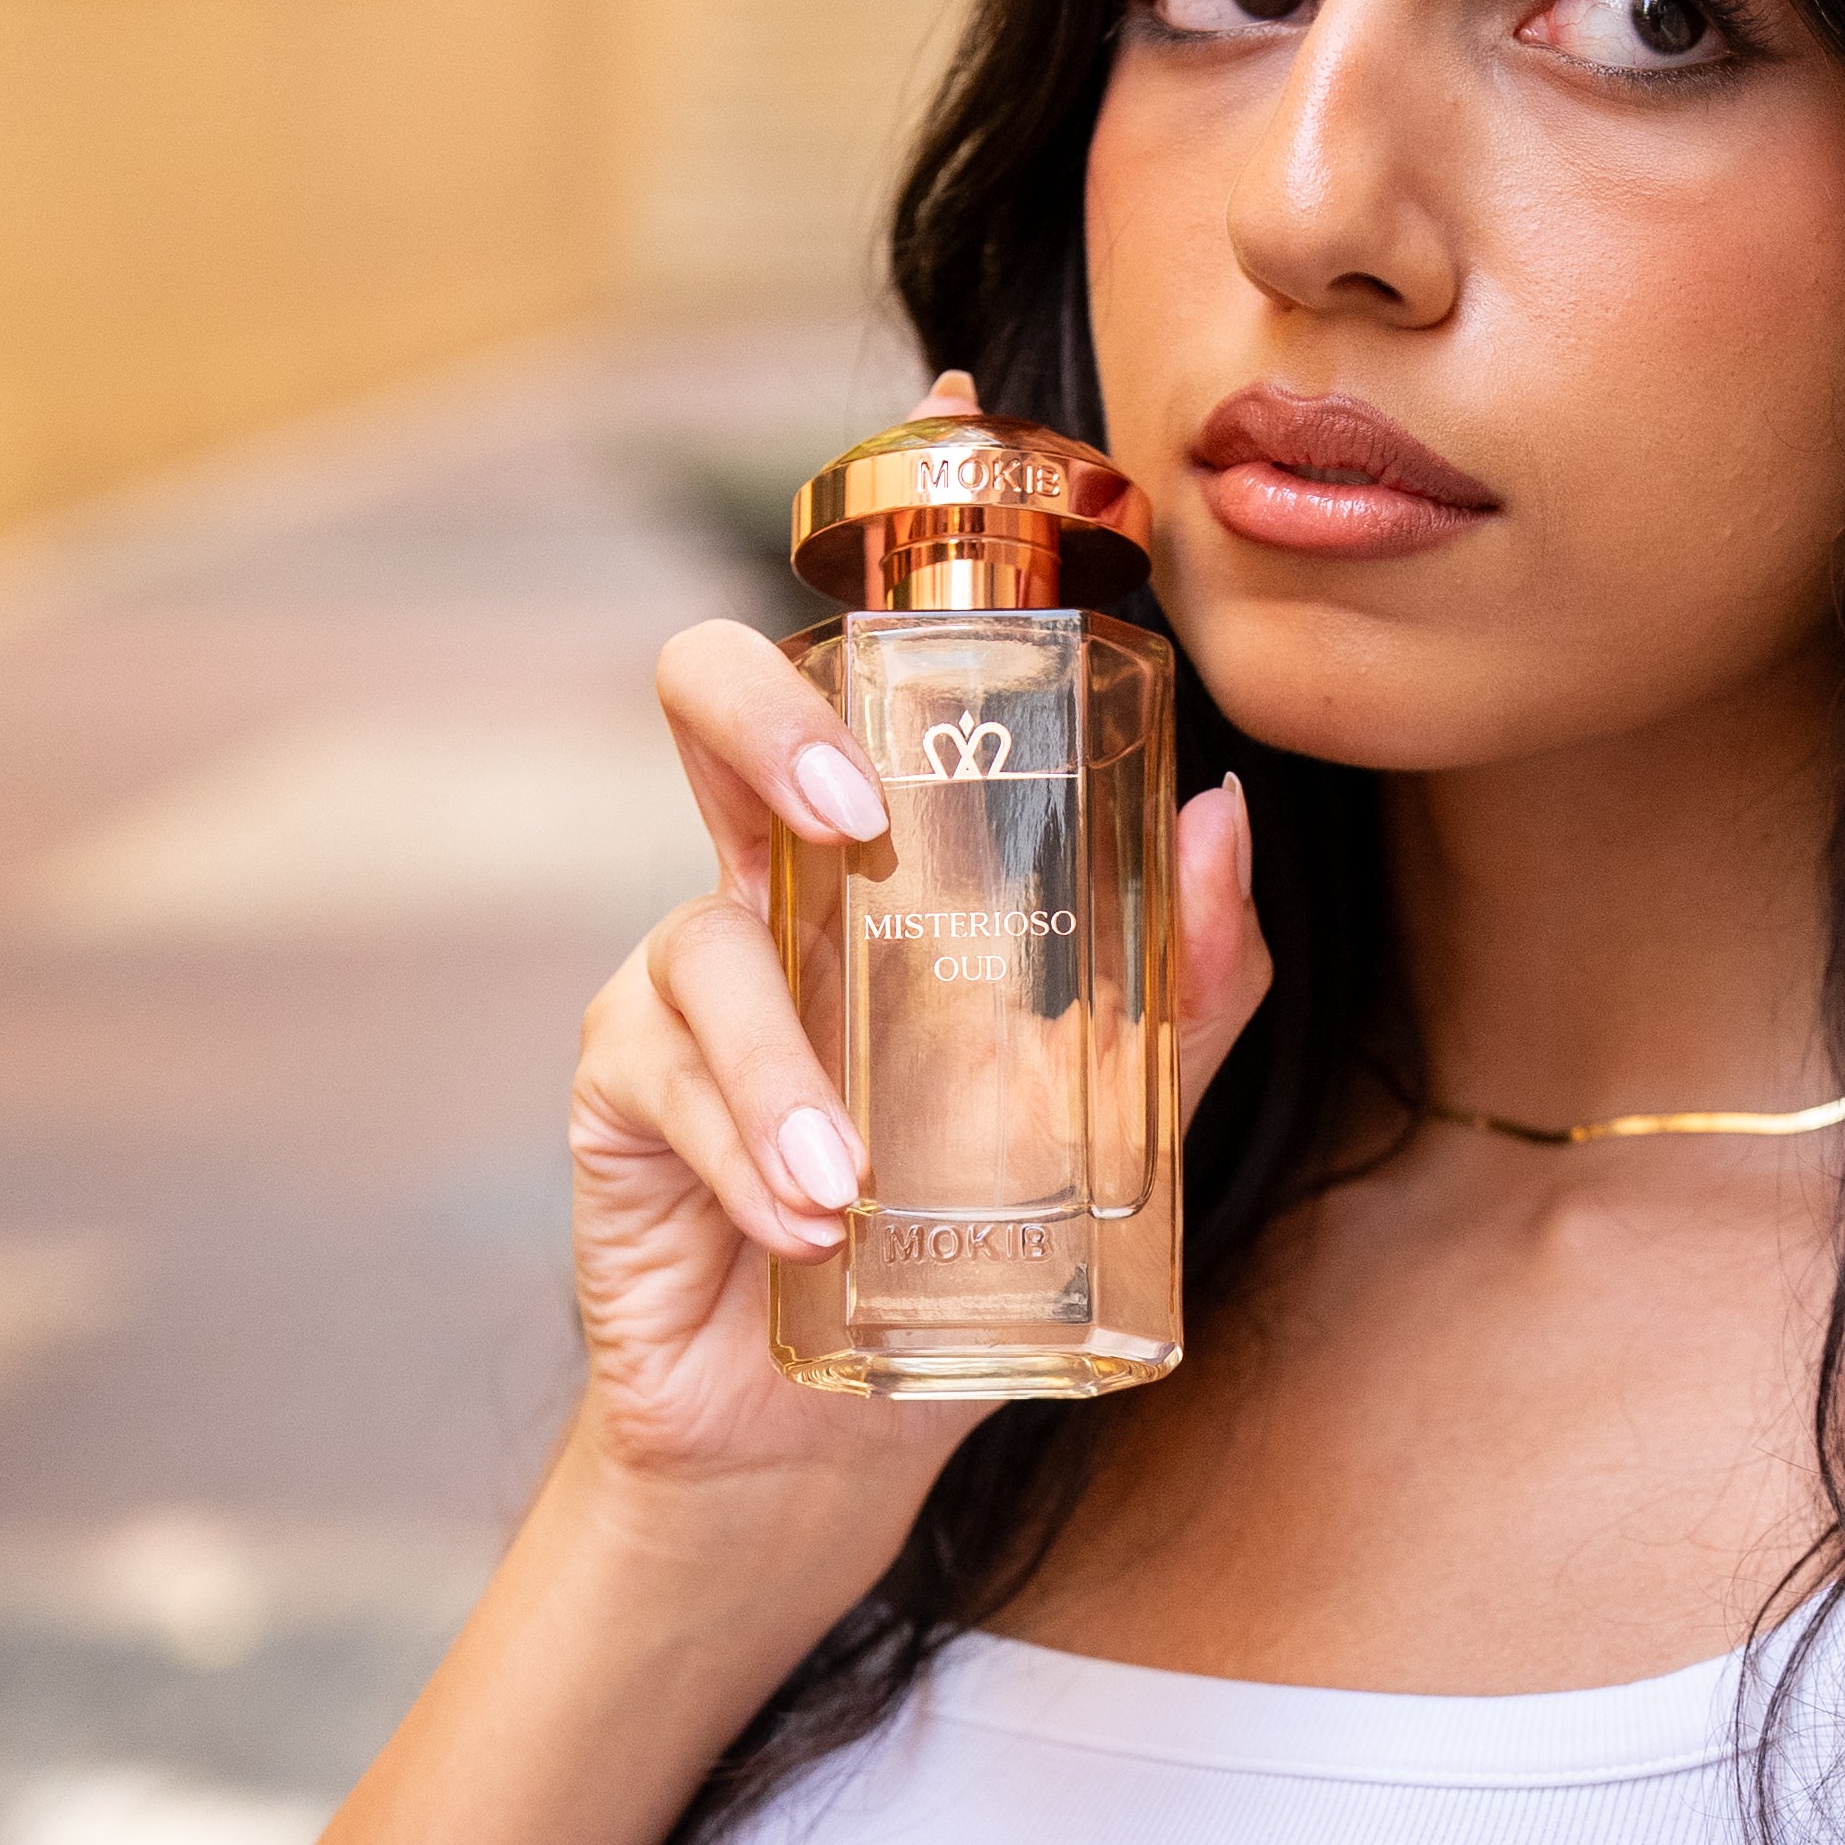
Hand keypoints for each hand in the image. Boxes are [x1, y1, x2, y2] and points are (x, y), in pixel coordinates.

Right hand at [567, 420, 1270, 1505]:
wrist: (823, 1432)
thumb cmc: (956, 1244)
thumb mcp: (1106, 1119)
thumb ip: (1184, 987)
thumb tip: (1228, 823)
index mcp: (874, 857)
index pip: (875, 656)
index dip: (898, 522)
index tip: (958, 411)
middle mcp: (765, 883)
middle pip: (714, 700)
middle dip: (775, 720)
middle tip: (860, 809)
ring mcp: (679, 977)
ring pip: (701, 931)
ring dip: (784, 1064)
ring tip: (853, 1180)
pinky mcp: (616, 1085)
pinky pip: (664, 1069)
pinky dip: (749, 1142)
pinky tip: (809, 1217)